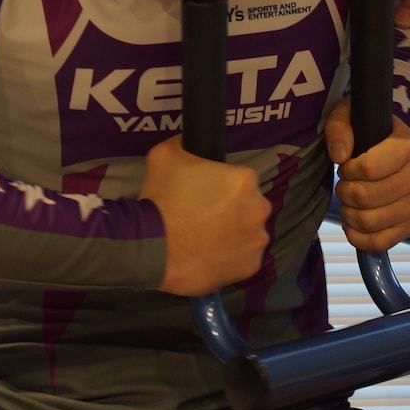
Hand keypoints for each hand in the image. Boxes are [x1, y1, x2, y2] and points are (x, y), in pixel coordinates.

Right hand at [139, 135, 271, 295]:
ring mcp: (257, 240)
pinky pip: (244, 258)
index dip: (220, 184)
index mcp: (244, 180)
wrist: (151, 248)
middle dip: (231, 209)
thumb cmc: (161, 200)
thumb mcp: (165, 154)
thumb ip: (185, 144)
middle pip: (249, 204)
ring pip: (249, 231)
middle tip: (203, 216)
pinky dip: (231, 257)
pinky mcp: (250, 267)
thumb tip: (189, 142)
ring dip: (234, 232)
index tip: (203, 193)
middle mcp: (259, 208)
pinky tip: (209, 255)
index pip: (239, 178)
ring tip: (205, 239)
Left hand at [324, 98, 409, 251]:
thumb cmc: (368, 131)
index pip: (369, 168)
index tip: (346, 165)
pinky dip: (358, 237)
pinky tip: (352, 223)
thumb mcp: (349, 116)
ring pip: (371, 221)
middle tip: (344, 184)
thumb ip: (340, 128)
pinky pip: (380, 243)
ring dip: (348, 214)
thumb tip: (340, 156)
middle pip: (367, 196)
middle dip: (345, 191)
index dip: (348, 170)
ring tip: (348, 201)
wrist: (392, 149)